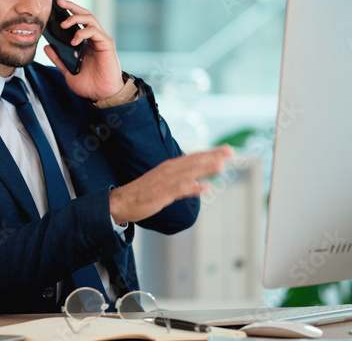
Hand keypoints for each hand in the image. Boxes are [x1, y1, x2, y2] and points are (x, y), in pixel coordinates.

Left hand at [43, 0, 123, 101]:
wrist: (102, 96)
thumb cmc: (90, 85)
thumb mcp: (68, 71)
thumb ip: (58, 59)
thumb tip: (47, 46)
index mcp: (86, 42)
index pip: (78, 21)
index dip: (69, 11)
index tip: (56, 6)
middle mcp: (95, 38)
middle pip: (85, 14)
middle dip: (72, 6)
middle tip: (59, 2)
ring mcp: (101, 40)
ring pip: (90, 19)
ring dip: (76, 18)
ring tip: (63, 24)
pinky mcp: (107, 45)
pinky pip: (95, 32)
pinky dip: (83, 33)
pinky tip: (74, 40)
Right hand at [109, 146, 232, 223]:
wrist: (122, 201)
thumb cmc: (143, 193)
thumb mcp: (166, 185)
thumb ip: (184, 184)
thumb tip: (201, 184)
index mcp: (170, 167)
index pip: (194, 157)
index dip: (211, 153)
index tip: (226, 150)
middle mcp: (169, 170)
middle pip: (195, 160)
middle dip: (213, 155)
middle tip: (230, 151)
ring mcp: (166, 181)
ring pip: (189, 172)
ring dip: (205, 168)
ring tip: (221, 164)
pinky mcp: (162, 194)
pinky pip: (179, 189)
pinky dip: (192, 187)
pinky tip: (205, 187)